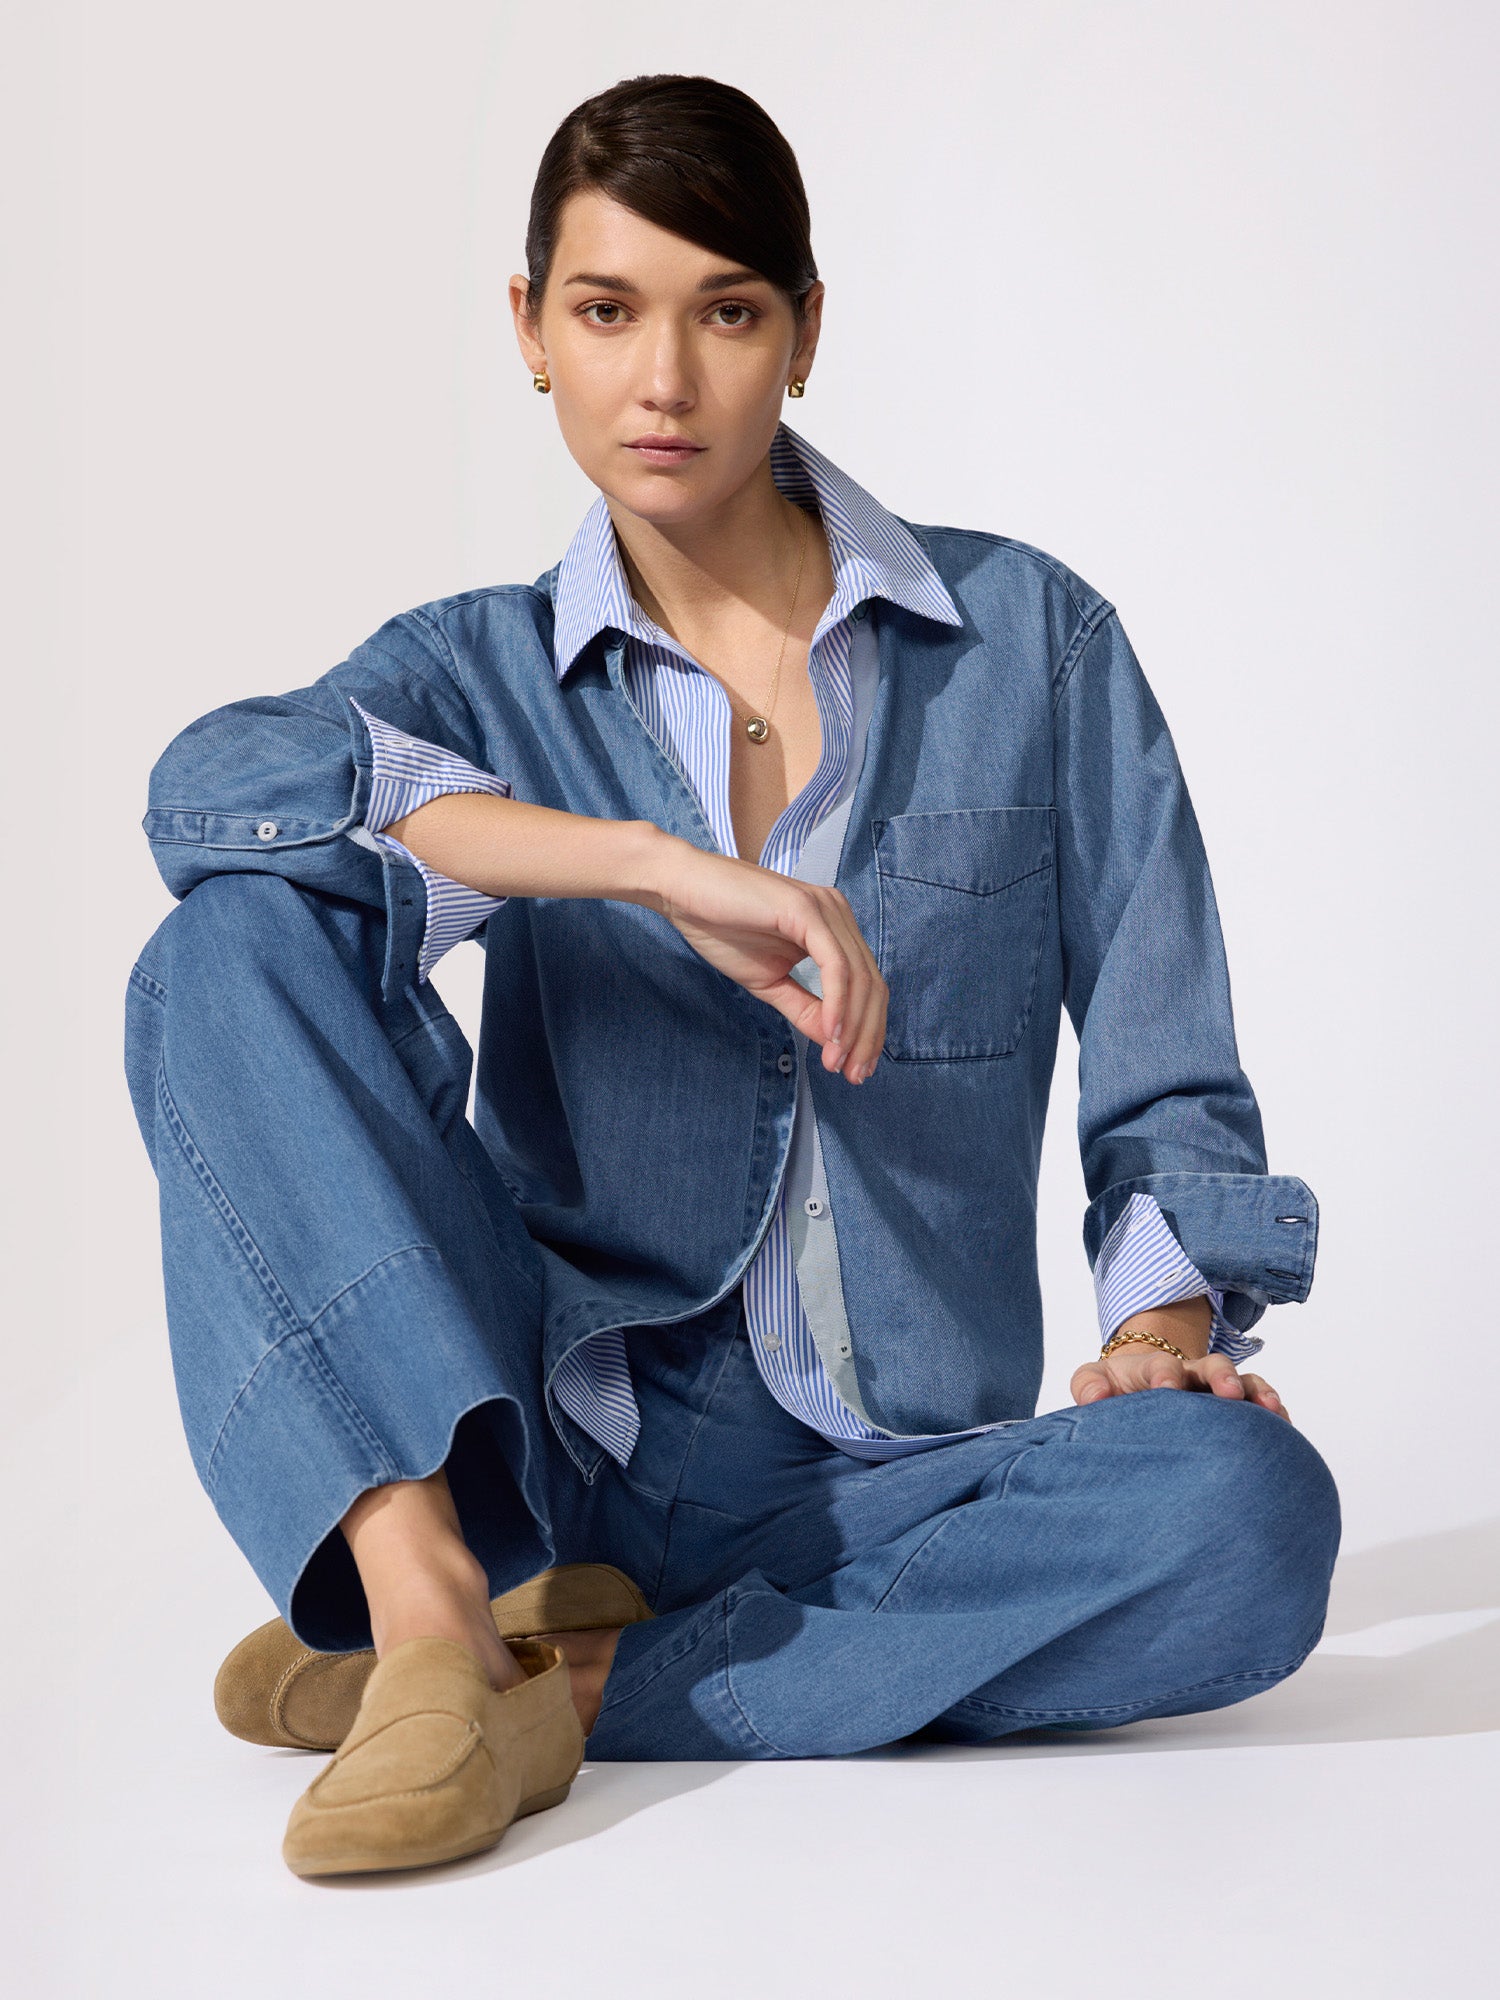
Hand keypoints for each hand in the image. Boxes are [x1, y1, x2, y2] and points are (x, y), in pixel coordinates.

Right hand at [644, 839, 887, 1083]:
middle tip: (853, 1075)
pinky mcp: (807, 910)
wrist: (681, 890)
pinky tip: (830, 1032)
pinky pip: (835, 965)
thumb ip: (804, 1008)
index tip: (854, 1068)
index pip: (867, 985)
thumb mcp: (769, 982)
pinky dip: (838, 1003)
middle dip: (866, 1036)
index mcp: (833, 928)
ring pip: (860, 978)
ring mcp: (826, 909)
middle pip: (873, 984)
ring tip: (838, 1061)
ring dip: (853, 1027)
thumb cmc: (720, 928)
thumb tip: (834, 1042)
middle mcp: (838, 914)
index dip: (867, 1031)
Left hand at [1070, 1341, 1291, 1422]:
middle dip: (1223, 1376)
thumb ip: (1089, 1386)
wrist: (1141, 1384)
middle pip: (1213, 1366)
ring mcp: (1218, 1390)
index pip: (1162, 1367)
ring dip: (1258, 1393)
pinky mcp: (1237, 1408)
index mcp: (1156, 1370)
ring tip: (1271, 1410)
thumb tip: (1095, 1401)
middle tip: (1229, 1394)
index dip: (1165, 1376)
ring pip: (1245, 1383)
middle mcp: (1193, 1375)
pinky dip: (1275, 1414)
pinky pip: (1261, 1405)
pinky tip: (1284, 1430)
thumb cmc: (1116, 1388)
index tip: (1166, 1390)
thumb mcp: (1095, 1381)